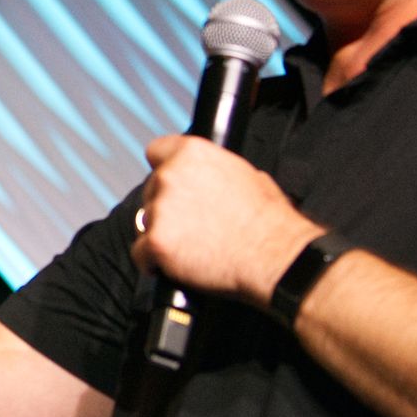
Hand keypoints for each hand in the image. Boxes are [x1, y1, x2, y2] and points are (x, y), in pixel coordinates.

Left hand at [131, 136, 321, 305]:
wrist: (275, 256)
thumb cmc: (268, 221)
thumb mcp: (248, 175)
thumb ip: (216, 170)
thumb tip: (208, 176)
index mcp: (193, 153)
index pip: (157, 151)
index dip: (164, 168)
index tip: (170, 183)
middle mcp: (171, 175)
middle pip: (151, 190)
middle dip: (166, 207)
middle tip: (193, 225)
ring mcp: (160, 209)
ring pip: (145, 222)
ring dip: (162, 234)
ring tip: (193, 247)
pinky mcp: (156, 242)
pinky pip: (140, 254)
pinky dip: (153, 262)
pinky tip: (175, 266)